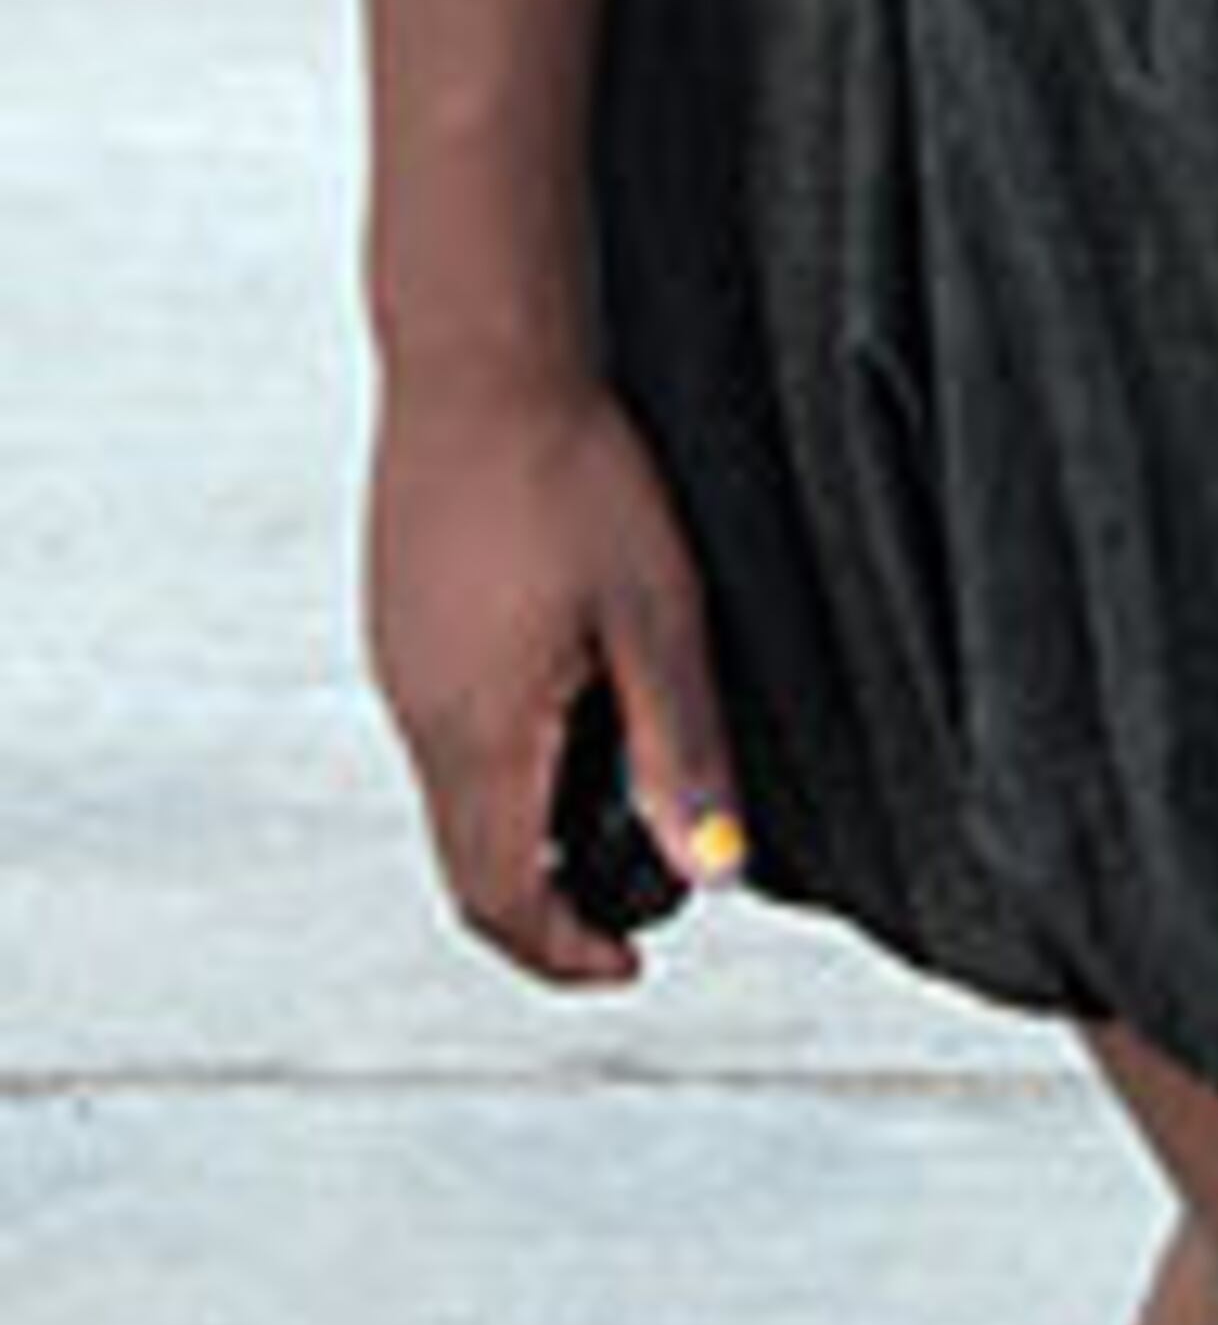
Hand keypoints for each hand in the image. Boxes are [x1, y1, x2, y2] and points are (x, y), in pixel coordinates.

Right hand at [365, 361, 747, 988]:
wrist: (478, 359)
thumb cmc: (574, 475)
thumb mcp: (657, 615)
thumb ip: (679, 747)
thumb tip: (713, 870)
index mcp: (479, 732)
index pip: (499, 900)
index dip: (564, 952)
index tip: (628, 965)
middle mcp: (418, 714)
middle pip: (467, 864)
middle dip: (544, 906)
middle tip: (627, 907)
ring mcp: (398, 665)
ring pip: (452, 797)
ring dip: (521, 832)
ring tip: (608, 814)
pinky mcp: (400, 621)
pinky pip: (442, 731)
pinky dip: (499, 766)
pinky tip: (564, 714)